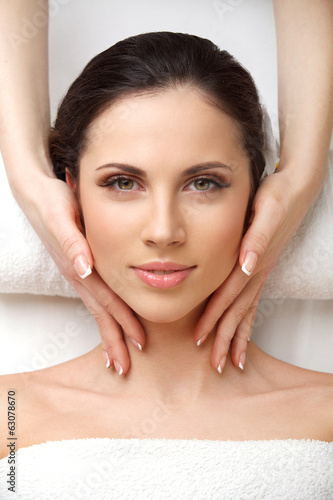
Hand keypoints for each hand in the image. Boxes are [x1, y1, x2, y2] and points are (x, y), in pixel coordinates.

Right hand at [12, 164, 144, 373]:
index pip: (106, 303)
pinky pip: (94, 296)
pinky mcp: (79, 266)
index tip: (136, 347)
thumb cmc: (52, 201)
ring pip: (98, 308)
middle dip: (115, 340)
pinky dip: (104, 314)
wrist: (36, 193)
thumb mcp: (62, 216)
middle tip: (126, 367)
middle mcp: (79, 275)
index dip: (122, 325)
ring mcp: (78, 272)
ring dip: (109, 332)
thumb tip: (84, 268)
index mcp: (80, 268)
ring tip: (117, 355)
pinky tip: (109, 319)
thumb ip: (72, 242)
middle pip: (101, 314)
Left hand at [194, 166, 318, 371]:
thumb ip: (256, 238)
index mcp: (253, 261)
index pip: (229, 296)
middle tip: (216, 364)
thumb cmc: (276, 196)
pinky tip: (244, 332)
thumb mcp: (265, 211)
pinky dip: (248, 320)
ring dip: (238, 336)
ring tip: (232, 360)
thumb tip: (246, 265)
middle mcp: (258, 271)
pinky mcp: (263, 267)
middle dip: (225, 338)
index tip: (200, 339)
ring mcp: (262, 272)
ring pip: (248, 310)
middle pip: (239, 311)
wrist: (296, 188)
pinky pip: (254, 300)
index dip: (214, 318)